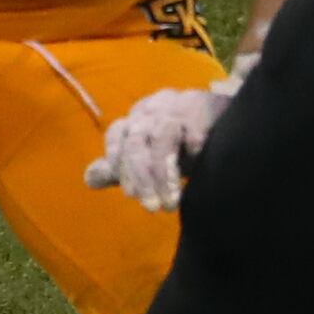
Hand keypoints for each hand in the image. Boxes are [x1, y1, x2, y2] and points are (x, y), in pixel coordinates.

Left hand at [84, 74, 240, 212]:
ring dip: (163, 173)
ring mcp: (178, 106)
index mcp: (137, 118)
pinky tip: (197, 173)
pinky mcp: (205, 109)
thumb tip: (89, 180)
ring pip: (162, 137)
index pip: (117, 135)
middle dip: (140, 176)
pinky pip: (195, 130)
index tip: (130, 194)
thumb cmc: (180, 140)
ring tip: (171, 203)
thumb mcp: (148, 155)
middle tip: (150, 207)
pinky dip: (193, 151)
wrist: (224, 114)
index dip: (118, 162)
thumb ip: (122, 168)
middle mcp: (153, 109)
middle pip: (136, 140)